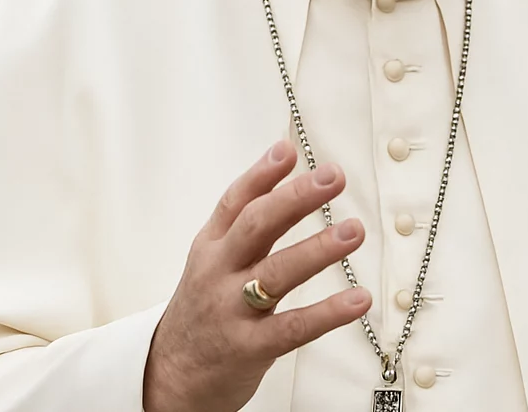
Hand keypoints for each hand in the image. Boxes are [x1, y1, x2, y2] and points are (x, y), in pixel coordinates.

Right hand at [143, 139, 371, 411]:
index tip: (290, 150)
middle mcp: (219, 273)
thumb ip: (246, 216)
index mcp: (212, 247)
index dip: (262, 174)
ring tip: (354, 230)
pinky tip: (359, 299)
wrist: (168, 378)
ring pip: (277, 273)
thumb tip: (283, 154)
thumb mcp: (215, 258)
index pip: (235, 203)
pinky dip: (328, 313)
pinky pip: (294, 328)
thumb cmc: (205, 309)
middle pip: (256, 228)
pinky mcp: (250, 348)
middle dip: (295, 199)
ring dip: (318, 250)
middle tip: (334, 177)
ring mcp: (232, 310)